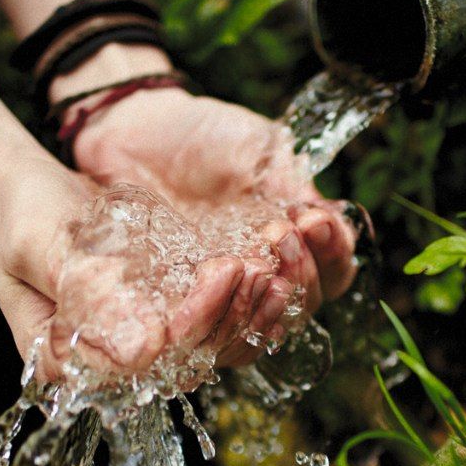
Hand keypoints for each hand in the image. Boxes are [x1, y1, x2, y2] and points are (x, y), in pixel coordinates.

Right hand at [0, 155, 282, 383]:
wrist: (29, 189)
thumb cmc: (23, 215)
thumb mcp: (42, 246)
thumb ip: (85, 294)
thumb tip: (143, 352)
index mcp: (82, 360)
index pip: (158, 359)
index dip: (199, 319)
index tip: (225, 269)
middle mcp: (124, 359)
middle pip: (201, 355)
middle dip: (241, 310)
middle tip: (266, 262)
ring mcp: (154, 335)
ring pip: (223, 339)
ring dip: (260, 303)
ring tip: (284, 255)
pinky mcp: (176, 307)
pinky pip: (227, 312)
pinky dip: (258, 286)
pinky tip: (283, 252)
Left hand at [66, 79, 360, 366]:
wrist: (133, 129)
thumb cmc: (202, 138)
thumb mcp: (260, 153)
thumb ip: (296, 190)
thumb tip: (330, 223)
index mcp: (290, 246)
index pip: (330, 274)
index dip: (332, 256)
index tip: (314, 221)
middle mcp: (257, 281)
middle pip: (298, 312)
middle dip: (299, 277)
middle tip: (280, 234)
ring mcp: (213, 299)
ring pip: (253, 335)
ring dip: (261, 304)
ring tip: (251, 263)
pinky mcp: (169, 309)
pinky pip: (197, 337)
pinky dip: (212, 313)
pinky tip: (217, 276)